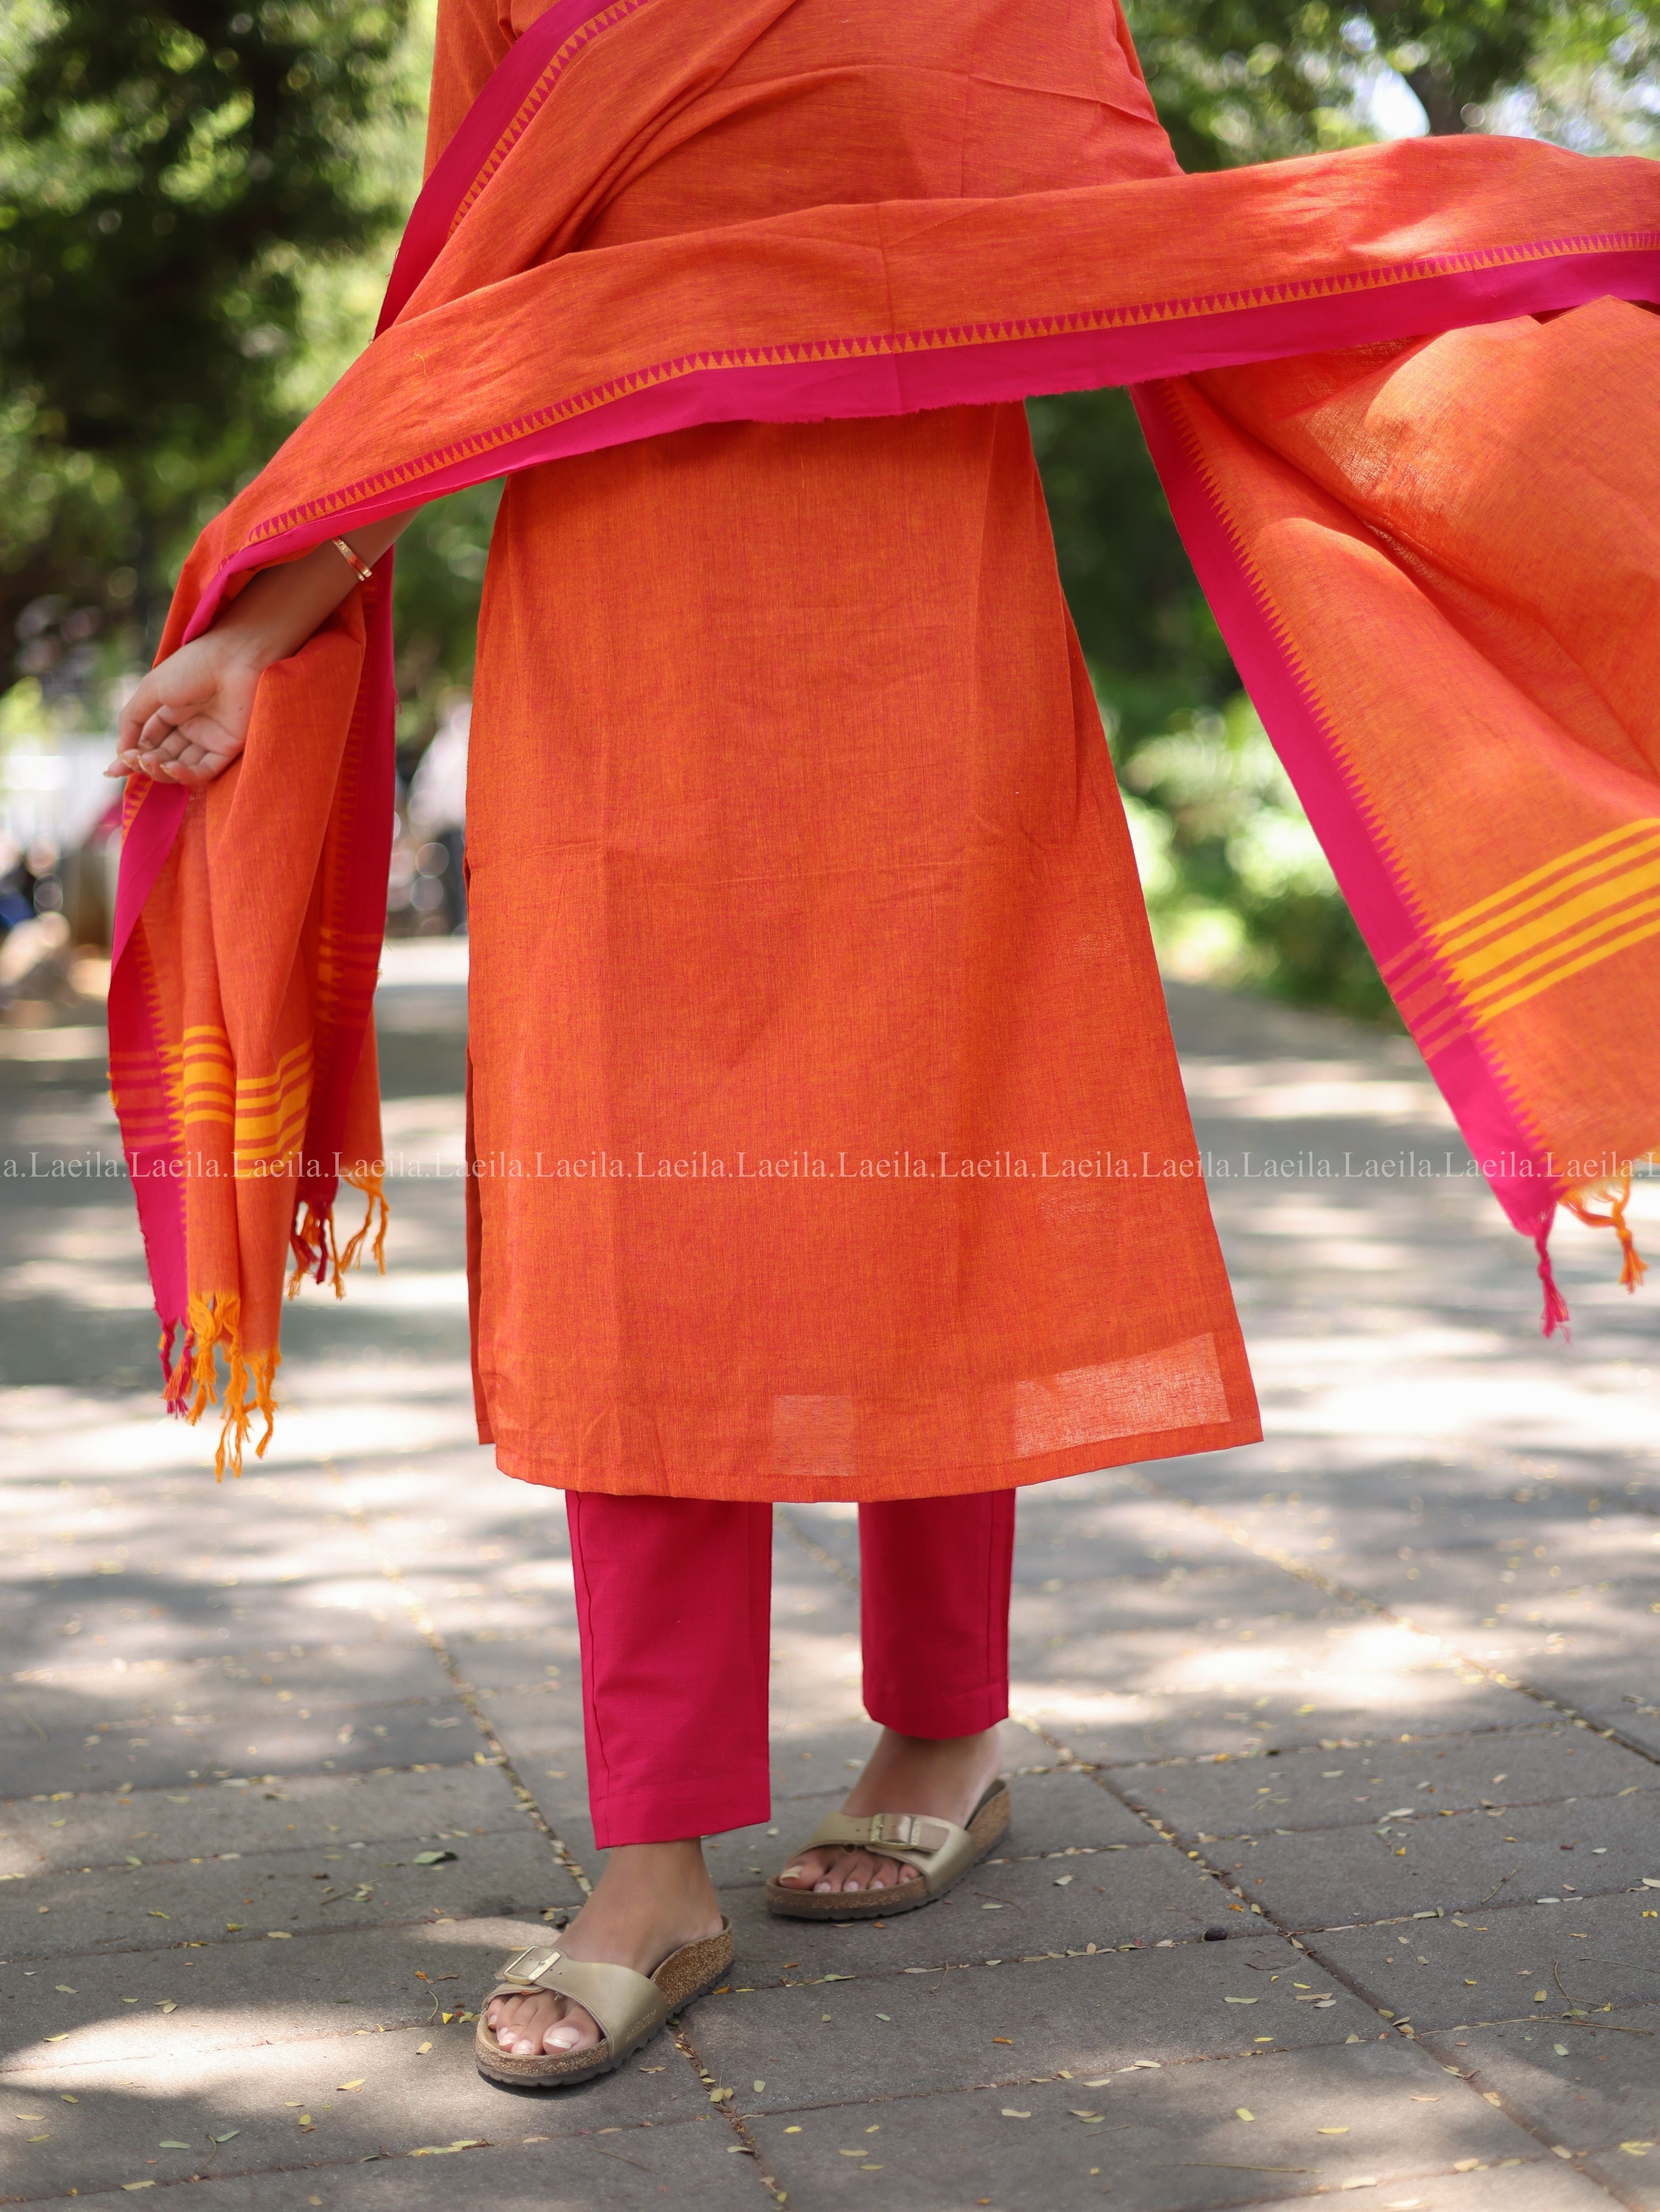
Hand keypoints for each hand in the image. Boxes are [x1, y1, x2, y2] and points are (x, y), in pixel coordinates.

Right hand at [107, 629, 265, 786]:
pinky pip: (204, 771)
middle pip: (162, 757)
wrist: (232, 658)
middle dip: (144, 764)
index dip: (132, 756)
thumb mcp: (151, 689)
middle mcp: (189, 728)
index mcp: (171, 711)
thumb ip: (132, 719)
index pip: (148, 741)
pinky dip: (186, 775)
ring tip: (150, 761)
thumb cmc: (191, 667)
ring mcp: (208, 739)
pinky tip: (171, 767)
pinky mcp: (227, 748)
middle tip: (135, 761)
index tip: (114, 769)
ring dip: (161, 771)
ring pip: (181, 768)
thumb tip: (121, 751)